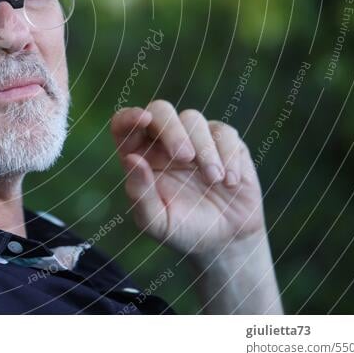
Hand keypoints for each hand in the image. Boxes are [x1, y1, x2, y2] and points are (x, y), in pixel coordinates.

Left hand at [111, 101, 266, 257]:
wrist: (225, 241)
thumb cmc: (183, 230)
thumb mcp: (157, 222)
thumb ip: (140, 194)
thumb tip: (131, 159)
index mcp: (139, 155)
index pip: (124, 124)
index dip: (129, 117)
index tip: (142, 119)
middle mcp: (163, 141)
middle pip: (161, 111)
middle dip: (172, 129)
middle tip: (184, 157)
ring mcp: (195, 139)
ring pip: (193, 118)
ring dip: (204, 148)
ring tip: (213, 180)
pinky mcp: (224, 143)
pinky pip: (224, 133)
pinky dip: (228, 155)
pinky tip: (229, 181)